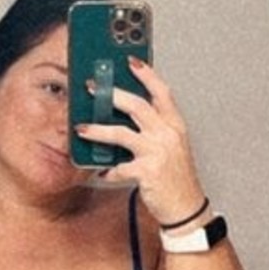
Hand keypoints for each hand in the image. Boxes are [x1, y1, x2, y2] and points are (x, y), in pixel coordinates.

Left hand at [74, 56, 205, 227]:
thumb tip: (125, 115)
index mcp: (175, 125)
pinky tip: (102, 172)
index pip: (162, 92)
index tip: (131, 61)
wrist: (187, 208)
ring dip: (98, 130)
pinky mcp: (148, 171)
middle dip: (111, 94)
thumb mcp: (171, 147)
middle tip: (91, 87)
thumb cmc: (176, 177)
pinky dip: (109, 170)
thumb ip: (154, 129)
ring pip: (122, 133)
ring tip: (81, 129)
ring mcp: (158, 152)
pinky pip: (120, 166)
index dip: (147, 74)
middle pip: (137, 105)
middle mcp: (168, 134)